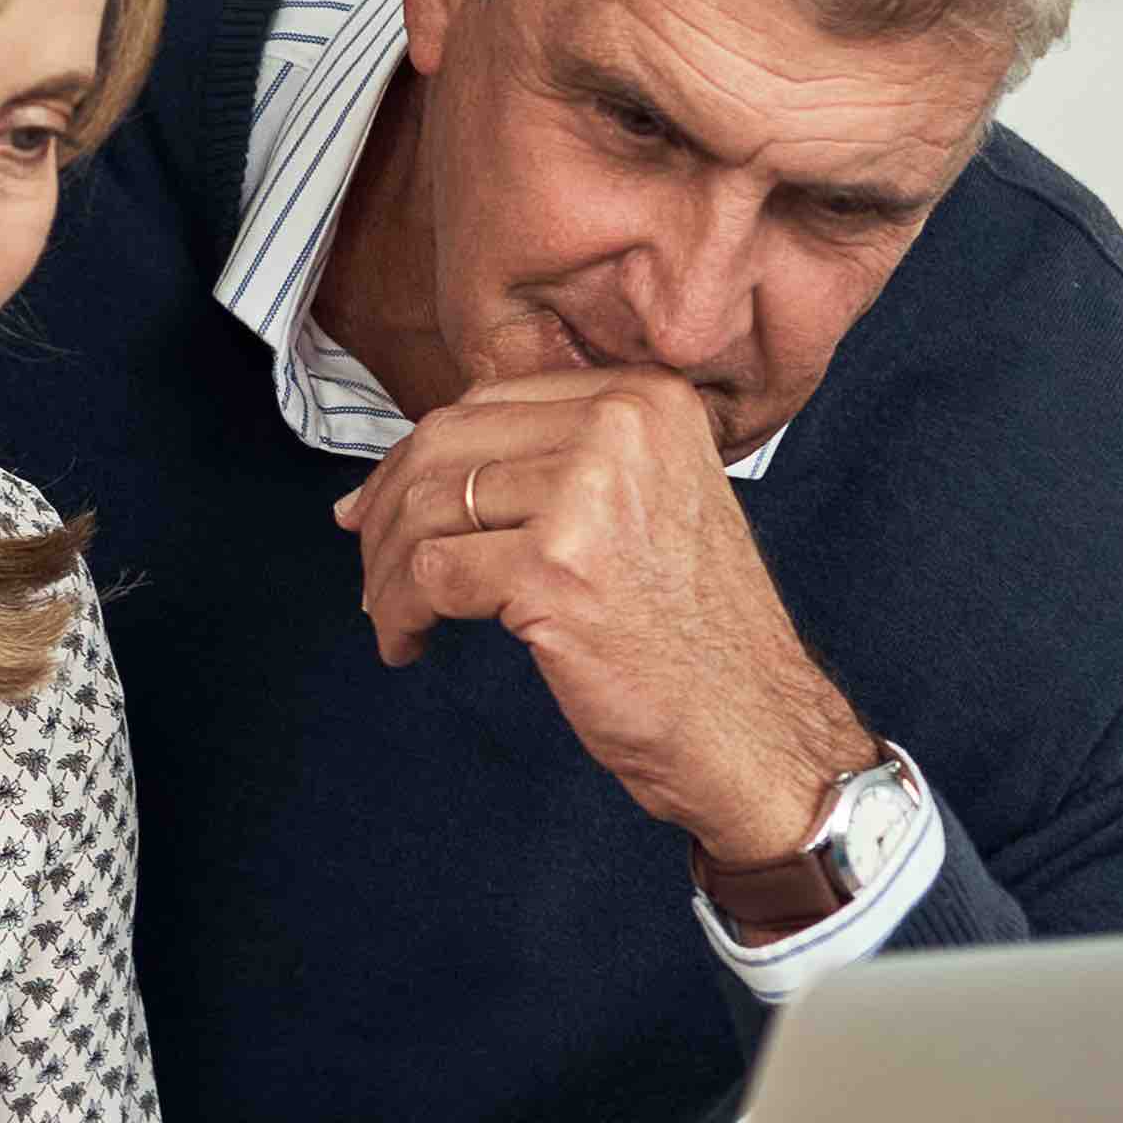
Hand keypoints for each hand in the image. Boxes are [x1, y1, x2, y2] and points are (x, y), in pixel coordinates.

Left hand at [330, 372, 868, 864]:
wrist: (752, 724)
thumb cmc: (693, 632)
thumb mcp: (649, 503)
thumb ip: (556, 462)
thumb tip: (409, 467)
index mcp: (644, 399)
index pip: (484, 403)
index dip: (413, 458)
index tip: (376, 504)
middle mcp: (620, 427)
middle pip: (444, 447)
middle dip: (385, 513)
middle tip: (370, 566)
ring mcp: (587, 496)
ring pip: (425, 511)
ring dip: (385, 573)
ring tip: (390, 615)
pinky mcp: (554, 570)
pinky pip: (430, 577)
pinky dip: (401, 615)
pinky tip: (411, 643)